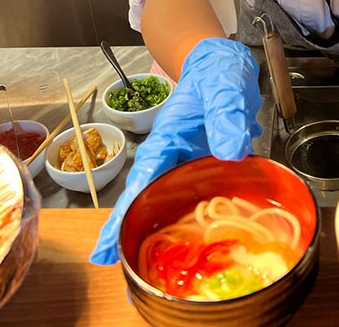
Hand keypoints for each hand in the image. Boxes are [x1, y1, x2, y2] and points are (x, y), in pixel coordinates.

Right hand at [90, 38, 262, 264]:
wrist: (223, 65)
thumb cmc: (216, 72)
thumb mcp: (224, 85)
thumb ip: (226, 113)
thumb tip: (231, 150)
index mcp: (168, 137)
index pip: (143, 178)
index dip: (125, 212)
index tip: (108, 245)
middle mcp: (174, 156)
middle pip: (148, 199)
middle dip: (131, 233)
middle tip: (118, 272)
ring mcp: (190, 164)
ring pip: (172, 203)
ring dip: (162, 234)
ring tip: (150, 273)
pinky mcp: (208, 169)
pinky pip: (199, 198)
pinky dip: (194, 221)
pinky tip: (197, 246)